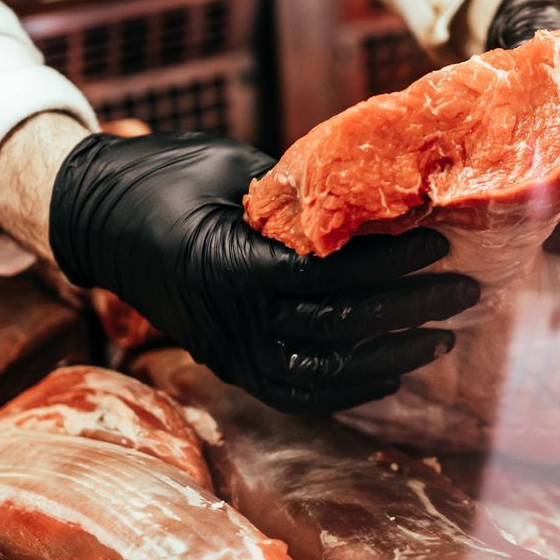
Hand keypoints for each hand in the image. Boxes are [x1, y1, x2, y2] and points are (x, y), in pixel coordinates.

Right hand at [48, 132, 477, 410]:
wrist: (94, 218)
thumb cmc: (165, 176)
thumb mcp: (233, 167)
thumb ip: (297, 194)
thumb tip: (378, 196)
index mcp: (227, 263)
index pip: (326, 277)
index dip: (387, 266)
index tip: (437, 246)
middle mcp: (229, 319)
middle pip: (338, 327)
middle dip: (409, 310)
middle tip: (464, 290)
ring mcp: (228, 351)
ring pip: (324, 373)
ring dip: (391, 357)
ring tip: (441, 335)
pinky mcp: (229, 364)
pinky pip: (297, 392)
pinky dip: (348, 390)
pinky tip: (391, 373)